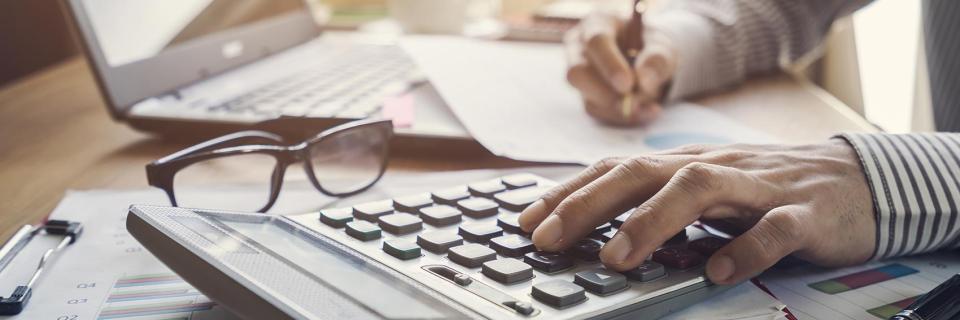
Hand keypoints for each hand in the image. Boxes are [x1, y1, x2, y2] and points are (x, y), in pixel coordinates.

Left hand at [518, 141, 875, 283]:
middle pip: (642, 174)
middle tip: (549, 238)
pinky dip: (744, 249)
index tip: (526, 221)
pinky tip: (716, 273)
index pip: (616, 171)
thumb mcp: (704, 193)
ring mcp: (757, 188)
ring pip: (699, 190)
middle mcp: (713, 168)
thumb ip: (658, 205)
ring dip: (652, 221)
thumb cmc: (765, 191)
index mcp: (685, 165)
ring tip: (617, 256)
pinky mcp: (803, 213)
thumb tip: (595, 233)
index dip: (569, 193)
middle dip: (590, 204)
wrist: (855, 182)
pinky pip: (773, 229)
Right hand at [564, 13, 677, 125]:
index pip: (595, 42)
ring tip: (649, 108)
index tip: (628, 85)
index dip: (610, 64)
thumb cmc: (650, 47)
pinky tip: (644, 112)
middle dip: (606, 93)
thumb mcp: (662, 46)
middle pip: (577, 73)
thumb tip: (644, 80)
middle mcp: (579, 49)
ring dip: (619, 109)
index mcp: (597, 25)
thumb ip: (656, 59)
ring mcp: (580, 76)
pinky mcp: (585, 97)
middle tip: (634, 104)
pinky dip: (623, 118)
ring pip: (587, 98)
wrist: (649, 63)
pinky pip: (598, 112)